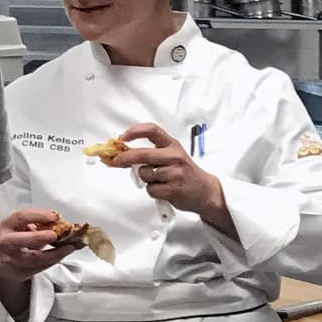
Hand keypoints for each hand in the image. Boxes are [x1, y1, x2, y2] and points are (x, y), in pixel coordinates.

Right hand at [0, 208, 79, 286]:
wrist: (5, 262)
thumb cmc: (17, 240)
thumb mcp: (24, 226)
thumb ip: (39, 223)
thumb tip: (59, 221)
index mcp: (8, 225)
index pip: (20, 217)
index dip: (38, 215)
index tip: (54, 216)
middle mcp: (7, 242)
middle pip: (19, 240)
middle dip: (38, 237)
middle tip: (54, 235)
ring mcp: (13, 259)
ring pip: (33, 258)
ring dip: (54, 253)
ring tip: (68, 247)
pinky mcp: (22, 272)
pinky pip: (41, 267)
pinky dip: (54, 260)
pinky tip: (63, 254)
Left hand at [107, 123, 224, 216]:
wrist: (206, 191)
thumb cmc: (185, 172)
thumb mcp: (173, 155)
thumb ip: (152, 152)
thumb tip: (124, 153)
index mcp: (173, 145)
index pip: (152, 130)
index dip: (135, 131)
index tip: (122, 137)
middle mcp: (174, 156)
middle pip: (142, 154)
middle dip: (124, 158)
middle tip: (116, 161)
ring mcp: (175, 173)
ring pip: (144, 174)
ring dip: (145, 179)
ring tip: (158, 180)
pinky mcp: (173, 189)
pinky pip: (150, 189)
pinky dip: (152, 191)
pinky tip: (163, 189)